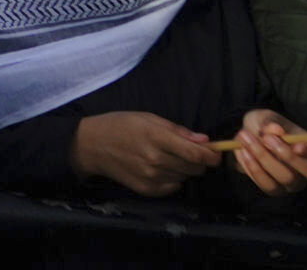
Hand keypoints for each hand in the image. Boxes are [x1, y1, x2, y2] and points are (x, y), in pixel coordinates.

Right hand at [70, 111, 217, 195]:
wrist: (91, 145)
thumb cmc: (120, 125)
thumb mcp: (147, 118)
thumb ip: (177, 130)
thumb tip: (205, 141)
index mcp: (156, 137)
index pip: (196, 154)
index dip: (212, 156)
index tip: (215, 154)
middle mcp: (155, 160)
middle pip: (195, 168)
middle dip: (198, 161)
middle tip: (186, 153)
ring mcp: (151, 177)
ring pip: (185, 178)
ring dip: (182, 169)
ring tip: (166, 159)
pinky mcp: (148, 190)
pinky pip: (174, 187)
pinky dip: (172, 179)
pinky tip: (158, 169)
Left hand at [229, 110, 306, 195]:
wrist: (246, 137)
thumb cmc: (263, 126)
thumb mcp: (264, 117)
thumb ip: (269, 122)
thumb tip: (274, 130)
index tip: (298, 144)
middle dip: (288, 155)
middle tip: (266, 138)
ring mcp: (293, 183)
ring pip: (286, 178)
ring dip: (265, 159)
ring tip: (245, 140)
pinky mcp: (275, 189)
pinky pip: (267, 185)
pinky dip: (252, 168)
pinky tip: (241, 152)